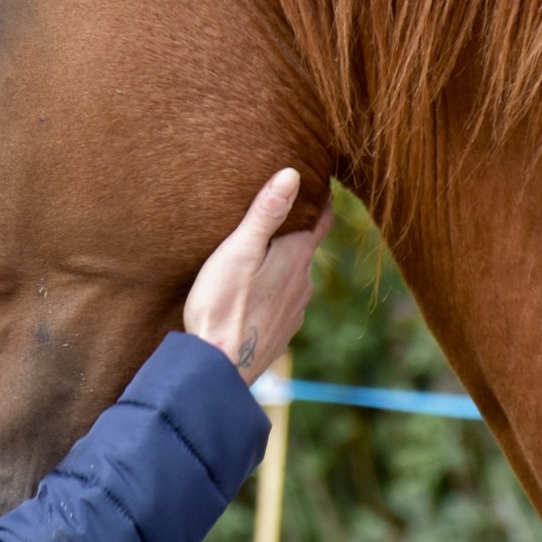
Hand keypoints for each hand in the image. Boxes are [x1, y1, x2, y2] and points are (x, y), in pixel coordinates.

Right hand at [183, 168, 333, 381]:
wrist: (217, 367)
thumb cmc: (222, 305)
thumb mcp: (238, 251)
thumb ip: (266, 213)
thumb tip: (293, 174)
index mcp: (296, 258)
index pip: (322, 220)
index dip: (323, 200)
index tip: (322, 183)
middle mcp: (304, 284)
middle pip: (307, 249)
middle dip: (296, 232)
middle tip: (279, 215)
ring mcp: (296, 311)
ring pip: (295, 278)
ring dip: (284, 265)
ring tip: (261, 256)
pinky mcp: (282, 332)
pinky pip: (284, 303)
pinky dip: (274, 292)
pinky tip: (255, 295)